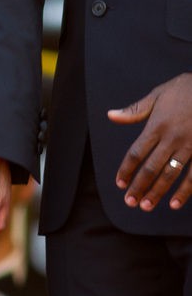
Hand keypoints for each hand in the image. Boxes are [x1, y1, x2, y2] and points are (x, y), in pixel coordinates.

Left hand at [108, 73, 191, 210]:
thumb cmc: (185, 89)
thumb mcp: (158, 95)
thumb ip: (135, 110)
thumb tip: (111, 115)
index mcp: (157, 125)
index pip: (136, 153)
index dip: (126, 170)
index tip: (120, 183)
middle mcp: (171, 138)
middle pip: (150, 167)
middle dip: (139, 187)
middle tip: (130, 202)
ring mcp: (189, 145)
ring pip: (170, 174)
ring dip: (157, 192)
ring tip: (146, 206)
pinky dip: (185, 190)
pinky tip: (175, 203)